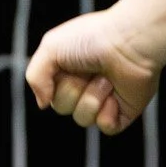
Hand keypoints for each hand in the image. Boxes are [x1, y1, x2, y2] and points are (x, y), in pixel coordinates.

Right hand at [27, 8, 165, 135]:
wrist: (130, 42)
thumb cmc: (93, 39)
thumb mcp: (50, 47)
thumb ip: (35, 76)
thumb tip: (43, 104)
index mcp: (70, 70)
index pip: (50, 93)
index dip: (55, 84)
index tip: (68, 65)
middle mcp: (87, 85)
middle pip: (63, 107)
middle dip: (73, 90)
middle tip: (91, 70)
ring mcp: (106, 99)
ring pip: (83, 119)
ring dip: (92, 98)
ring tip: (107, 79)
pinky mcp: (124, 110)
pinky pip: (106, 127)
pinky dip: (108, 113)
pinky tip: (116, 95)